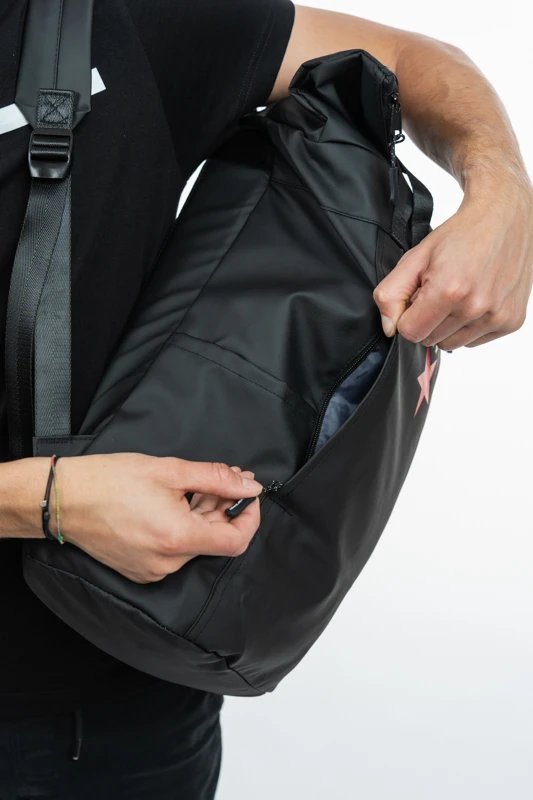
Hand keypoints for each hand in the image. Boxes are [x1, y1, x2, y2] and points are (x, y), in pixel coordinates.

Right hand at [46, 453, 262, 583]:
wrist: (64, 499)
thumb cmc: (110, 480)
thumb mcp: (169, 470)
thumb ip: (216, 478)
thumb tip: (248, 485)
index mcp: (177, 538)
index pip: (236, 541)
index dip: (250, 517)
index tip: (249, 495)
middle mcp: (168, 562)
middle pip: (215, 539)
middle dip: (224, 508)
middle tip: (221, 478)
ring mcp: (153, 570)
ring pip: (195, 544)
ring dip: (203, 515)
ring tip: (192, 486)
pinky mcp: (141, 570)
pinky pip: (175, 551)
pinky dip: (183, 527)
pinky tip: (172, 504)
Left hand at [373, 175, 532, 349]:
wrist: (504, 219)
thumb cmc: (462, 235)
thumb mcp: (415, 258)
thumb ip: (392, 294)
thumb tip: (389, 327)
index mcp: (450, 290)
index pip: (410, 332)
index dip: (408, 315)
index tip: (418, 297)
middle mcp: (476, 307)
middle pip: (430, 340)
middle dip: (428, 319)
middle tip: (440, 291)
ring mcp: (497, 317)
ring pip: (451, 344)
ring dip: (448, 325)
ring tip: (459, 294)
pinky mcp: (511, 322)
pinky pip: (473, 342)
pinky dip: (469, 326)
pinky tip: (475, 299)